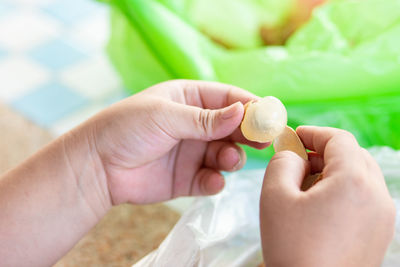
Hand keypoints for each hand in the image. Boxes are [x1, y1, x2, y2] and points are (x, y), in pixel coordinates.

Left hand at [84, 80, 266, 204]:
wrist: (97, 167)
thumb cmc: (126, 128)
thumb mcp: (166, 116)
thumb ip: (206, 119)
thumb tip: (243, 111)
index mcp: (189, 99)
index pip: (228, 98)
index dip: (250, 106)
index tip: (270, 116)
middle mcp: (195, 125)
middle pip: (233, 127)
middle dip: (248, 133)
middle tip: (262, 141)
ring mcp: (193, 151)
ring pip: (227, 153)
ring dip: (233, 157)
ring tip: (227, 159)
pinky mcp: (189, 178)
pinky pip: (212, 179)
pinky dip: (216, 180)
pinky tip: (211, 180)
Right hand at [260, 126, 395, 266]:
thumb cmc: (292, 247)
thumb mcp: (275, 196)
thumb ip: (283, 161)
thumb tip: (293, 152)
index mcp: (355, 181)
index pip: (339, 139)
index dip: (314, 133)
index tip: (293, 137)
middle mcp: (378, 195)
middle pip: (353, 155)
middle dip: (323, 152)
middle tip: (296, 161)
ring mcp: (384, 216)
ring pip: (360, 176)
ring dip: (333, 171)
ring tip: (304, 187)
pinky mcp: (381, 233)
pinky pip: (364, 197)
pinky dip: (343, 191)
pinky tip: (319, 207)